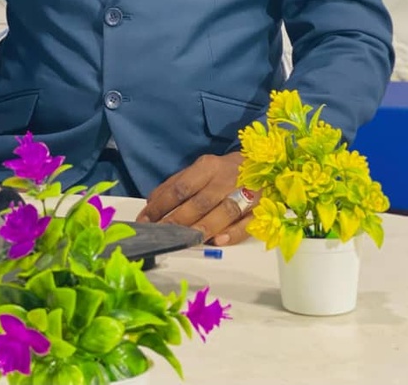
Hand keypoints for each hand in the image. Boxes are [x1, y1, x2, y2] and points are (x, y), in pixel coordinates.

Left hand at [136, 151, 257, 245]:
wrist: (261, 165)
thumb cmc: (223, 171)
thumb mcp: (200, 169)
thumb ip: (177, 184)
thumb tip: (152, 201)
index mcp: (208, 167)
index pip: (181, 187)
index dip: (161, 205)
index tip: (146, 220)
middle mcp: (225, 179)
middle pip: (200, 202)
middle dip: (178, 221)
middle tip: (161, 235)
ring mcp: (245, 193)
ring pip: (223, 212)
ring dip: (203, 228)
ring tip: (185, 241)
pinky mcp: (260, 208)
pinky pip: (247, 223)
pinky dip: (232, 233)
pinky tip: (218, 242)